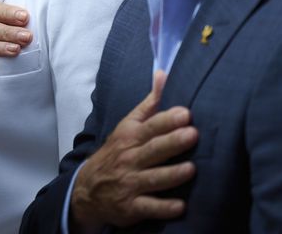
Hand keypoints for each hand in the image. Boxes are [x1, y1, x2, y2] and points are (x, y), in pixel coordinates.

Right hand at [71, 71, 196, 228]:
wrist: (88, 188)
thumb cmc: (117, 152)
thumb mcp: (128, 126)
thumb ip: (149, 104)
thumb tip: (163, 73)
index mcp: (130, 137)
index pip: (150, 127)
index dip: (167, 120)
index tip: (186, 114)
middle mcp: (130, 159)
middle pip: (153, 150)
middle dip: (172, 142)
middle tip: (193, 134)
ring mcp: (130, 183)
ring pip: (153, 178)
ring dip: (172, 174)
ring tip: (191, 169)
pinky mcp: (132, 207)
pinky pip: (149, 207)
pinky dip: (164, 208)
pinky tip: (181, 207)